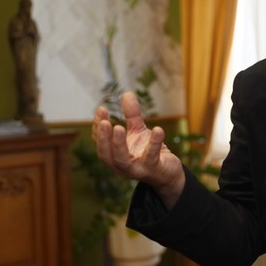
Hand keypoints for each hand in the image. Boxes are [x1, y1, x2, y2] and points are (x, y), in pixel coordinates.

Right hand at [92, 91, 184, 208]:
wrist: (167, 172)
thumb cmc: (147, 151)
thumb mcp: (138, 131)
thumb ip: (132, 115)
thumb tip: (127, 93)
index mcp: (113, 156)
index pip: (101, 143)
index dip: (98, 128)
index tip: (102, 110)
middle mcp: (121, 166)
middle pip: (106, 154)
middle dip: (103, 138)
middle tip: (104, 122)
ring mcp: (137, 170)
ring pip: (122, 161)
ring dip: (119, 144)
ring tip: (118, 127)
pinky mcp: (154, 169)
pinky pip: (152, 157)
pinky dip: (154, 144)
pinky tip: (159, 130)